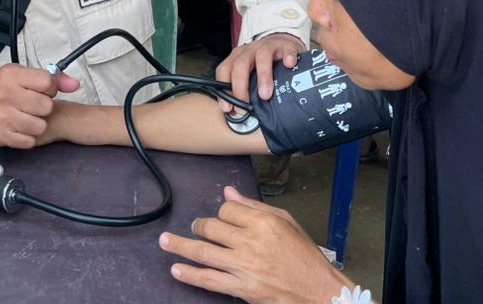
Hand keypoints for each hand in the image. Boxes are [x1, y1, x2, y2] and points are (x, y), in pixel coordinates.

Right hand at [0, 63, 80, 147]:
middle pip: (46, 106)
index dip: (49, 88)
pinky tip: (20, 128)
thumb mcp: (21, 75)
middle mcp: (5, 95)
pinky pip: (29, 141)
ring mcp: (2, 117)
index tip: (41, 91)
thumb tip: (74, 85)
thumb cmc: (0, 89)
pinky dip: (27, 137)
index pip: (47, 82)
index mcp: (12, 76)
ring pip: (39, 126)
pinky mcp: (0, 135)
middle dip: (44, 107)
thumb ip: (52, 79)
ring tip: (27, 117)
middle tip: (33, 106)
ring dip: (36, 124)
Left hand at [161, 186, 349, 303]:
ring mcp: (244, 266)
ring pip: (204, 253)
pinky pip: (210, 280)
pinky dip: (190, 275)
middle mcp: (250, 242)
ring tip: (164, 242)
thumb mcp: (286, 221)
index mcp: (263, 222)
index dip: (222, 212)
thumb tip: (229, 193)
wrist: (319, 290)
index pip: (228, 209)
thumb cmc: (305, 256)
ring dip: (180, 246)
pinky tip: (176, 270)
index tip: (223, 216)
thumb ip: (254, 207)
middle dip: (198, 226)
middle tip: (193, 227)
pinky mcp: (241, 288)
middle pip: (212, 228)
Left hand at [216, 34, 304, 109]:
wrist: (283, 45)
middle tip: (246, 105)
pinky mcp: (286, 45)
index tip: (228, 108)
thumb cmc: (265, 65)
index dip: (224, 89)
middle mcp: (250, 50)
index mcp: (238, 58)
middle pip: (240, 65)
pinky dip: (287, 57)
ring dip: (263, 77)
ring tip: (265, 95)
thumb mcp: (251, 74)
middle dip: (241, 87)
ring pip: (262, 57)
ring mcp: (268, 46)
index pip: (224, 70)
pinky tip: (289, 65)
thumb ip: (245, 90)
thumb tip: (239, 114)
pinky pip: (286, 49)